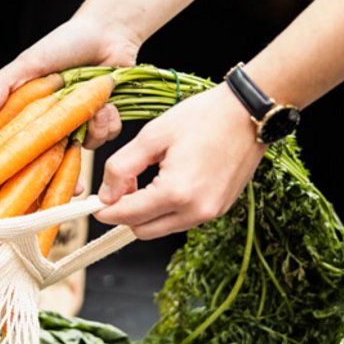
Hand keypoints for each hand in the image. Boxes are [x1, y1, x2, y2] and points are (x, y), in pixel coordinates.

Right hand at [0, 14, 135, 148]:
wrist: (106, 32)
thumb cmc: (64, 43)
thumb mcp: (30, 61)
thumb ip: (4, 83)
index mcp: (30, 111)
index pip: (18, 143)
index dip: (20, 160)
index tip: (29, 169)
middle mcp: (53, 122)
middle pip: (54, 155)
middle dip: (64, 156)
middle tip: (73, 150)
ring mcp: (79, 122)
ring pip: (84, 146)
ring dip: (94, 127)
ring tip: (96, 104)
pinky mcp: (103, 120)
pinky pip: (107, 135)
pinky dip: (109, 121)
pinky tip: (108, 102)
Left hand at [95, 87, 265, 238]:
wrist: (249, 113)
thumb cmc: (204, 117)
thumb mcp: (152, 136)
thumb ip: (122, 167)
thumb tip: (106, 194)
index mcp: (176, 193)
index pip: (128, 216)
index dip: (106, 211)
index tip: (94, 204)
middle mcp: (196, 211)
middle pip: (143, 231)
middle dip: (125, 213)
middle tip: (121, 186)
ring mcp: (211, 213)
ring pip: (162, 228)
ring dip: (146, 212)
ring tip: (146, 179)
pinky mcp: (220, 209)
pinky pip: (182, 219)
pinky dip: (167, 209)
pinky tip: (167, 182)